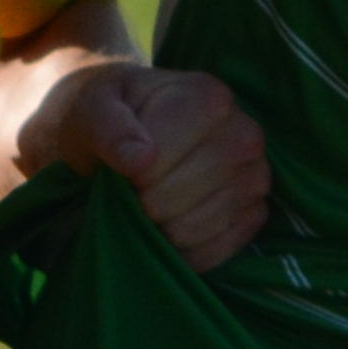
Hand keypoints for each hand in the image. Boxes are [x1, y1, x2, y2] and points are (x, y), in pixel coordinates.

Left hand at [12, 61, 269, 267]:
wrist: (126, 139)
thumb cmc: (108, 121)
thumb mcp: (91, 109)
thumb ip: (108, 127)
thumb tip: (141, 160)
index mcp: (209, 97)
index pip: (169, 153)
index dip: (136, 173)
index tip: (121, 170)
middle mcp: (244, 134)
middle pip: (191, 190)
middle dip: (149, 203)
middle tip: (130, 193)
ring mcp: (256, 177)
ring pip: (204, 223)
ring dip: (163, 230)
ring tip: (147, 209)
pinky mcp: (255, 215)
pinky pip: (220, 250)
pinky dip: (184, 252)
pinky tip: (166, 230)